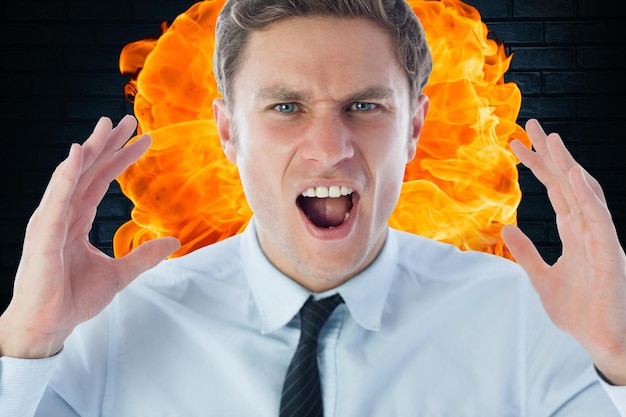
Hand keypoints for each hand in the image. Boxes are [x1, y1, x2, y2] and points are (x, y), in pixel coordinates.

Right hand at [0, 116, 179, 358]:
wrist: (49, 326)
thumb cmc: (72, 300)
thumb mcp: (118, 274)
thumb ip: (143, 256)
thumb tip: (172, 241)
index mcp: (75, 220)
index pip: (100, 180)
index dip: (121, 159)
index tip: (143, 139)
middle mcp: (61, 214)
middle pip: (87, 170)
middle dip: (107, 144)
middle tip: (127, 119)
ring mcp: (50, 221)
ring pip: (72, 176)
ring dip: (90, 149)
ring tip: (107, 126)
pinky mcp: (43, 234)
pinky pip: (57, 199)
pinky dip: (67, 175)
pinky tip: (80, 155)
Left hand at [501, 119, 625, 384]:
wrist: (602, 341)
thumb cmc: (578, 310)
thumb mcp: (541, 278)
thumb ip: (526, 253)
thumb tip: (505, 228)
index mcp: (573, 232)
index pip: (554, 190)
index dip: (538, 167)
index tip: (518, 144)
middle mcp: (587, 229)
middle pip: (567, 183)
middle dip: (550, 154)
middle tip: (532, 125)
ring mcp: (600, 239)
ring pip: (584, 194)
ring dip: (569, 166)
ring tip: (553, 140)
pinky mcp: (609, 253)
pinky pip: (599, 219)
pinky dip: (586, 197)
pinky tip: (574, 176)